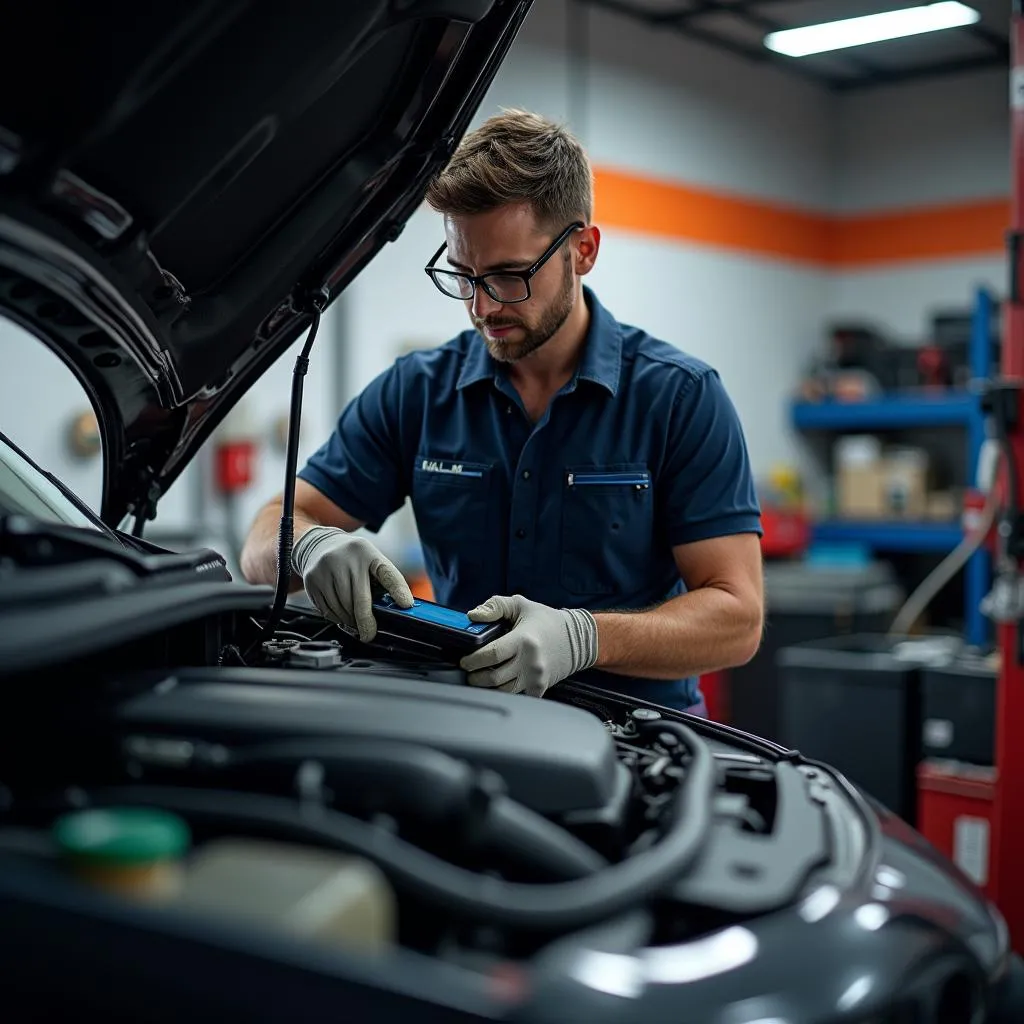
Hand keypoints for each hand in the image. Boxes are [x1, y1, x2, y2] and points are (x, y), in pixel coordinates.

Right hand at [291, 526, 412, 641]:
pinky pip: (327, 610)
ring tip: (354, 621)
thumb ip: (382, 582)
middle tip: (369, 634)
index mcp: (368, 552)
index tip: (406, 604)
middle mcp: (346, 559)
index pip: (386, 572)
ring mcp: (326, 568)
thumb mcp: (370, 561)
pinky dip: (337, 618)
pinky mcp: (312, 580)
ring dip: (350, 620)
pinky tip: (341, 615)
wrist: (319, 546)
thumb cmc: (352, 560)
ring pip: (342, 608)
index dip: (398, 589)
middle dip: (366, 622)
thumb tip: (396, 609)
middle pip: (360, 599)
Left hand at [459, 594, 598, 696]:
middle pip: (494, 678)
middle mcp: (530, 662)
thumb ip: (495, 606)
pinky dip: (504, 693)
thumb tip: (474, 615)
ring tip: (481, 677)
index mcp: (524, 640)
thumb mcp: (521, 605)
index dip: (473, 660)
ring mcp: (536, 678)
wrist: (578, 638)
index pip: (491, 655)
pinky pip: (517, 697)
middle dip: (475, 676)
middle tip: (469, 671)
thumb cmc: (547, 621)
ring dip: (487, 686)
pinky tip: (498, 685)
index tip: (465, 661)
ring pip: (503, 691)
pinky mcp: (540, 688)